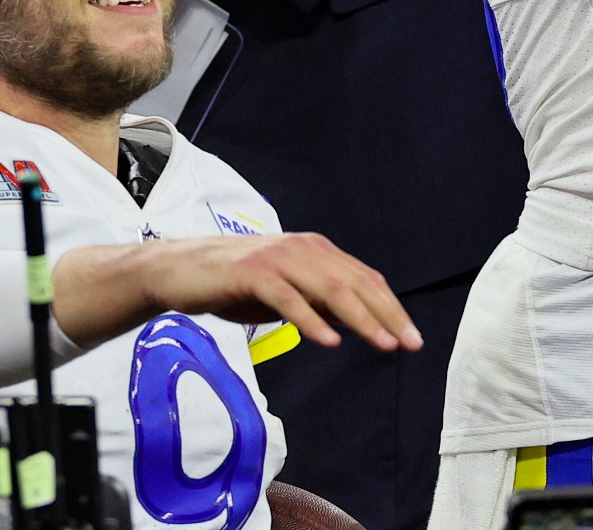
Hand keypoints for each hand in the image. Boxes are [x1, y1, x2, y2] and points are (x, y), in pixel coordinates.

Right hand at [92, 233, 421, 352]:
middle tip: (410, 344)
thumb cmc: (234, 283)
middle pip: (355, 283)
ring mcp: (278, 259)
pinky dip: (311, 319)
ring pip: (329, 288)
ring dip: (360, 318)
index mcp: (315, 251)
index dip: (391, 308)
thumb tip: (354, 321)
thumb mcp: (285, 292)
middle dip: (387, 315)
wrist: (180, 270)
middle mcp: (302, 249)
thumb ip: (318, 300)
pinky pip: (288, 299)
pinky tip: (329, 341)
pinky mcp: (252, 273)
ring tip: (382, 343)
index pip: (363, 279)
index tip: (412, 337)